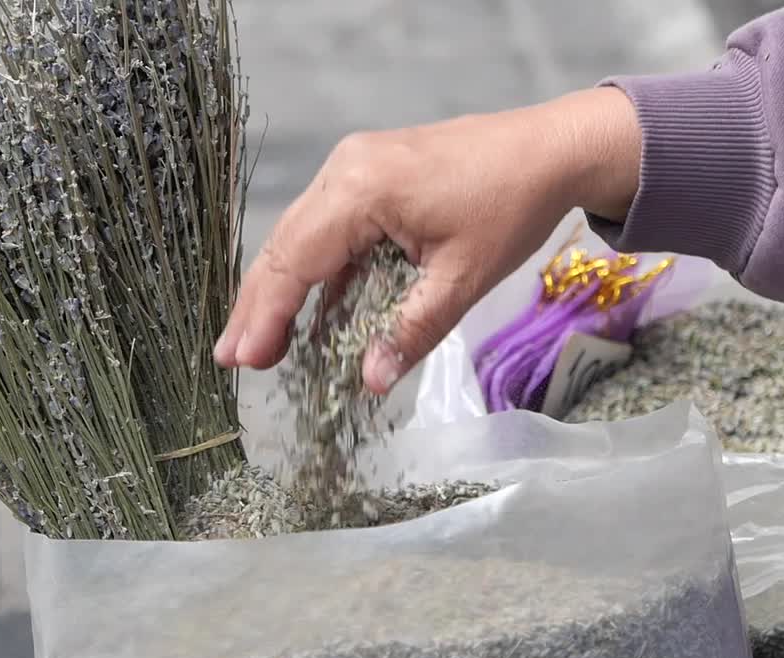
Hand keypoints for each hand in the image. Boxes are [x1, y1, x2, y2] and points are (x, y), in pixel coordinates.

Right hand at [214, 87, 640, 393]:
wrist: (550, 149)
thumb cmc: (511, 207)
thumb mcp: (463, 279)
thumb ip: (411, 330)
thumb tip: (368, 383)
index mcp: (361, 189)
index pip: (296, 260)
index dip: (267, 315)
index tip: (242, 361)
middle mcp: (345, 170)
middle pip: (287, 246)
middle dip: (260, 306)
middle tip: (233, 361)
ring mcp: (356, 167)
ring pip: (304, 237)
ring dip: (285, 291)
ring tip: (261, 345)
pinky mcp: (372, 175)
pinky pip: (332, 229)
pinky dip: (321, 272)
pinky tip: (312, 315)